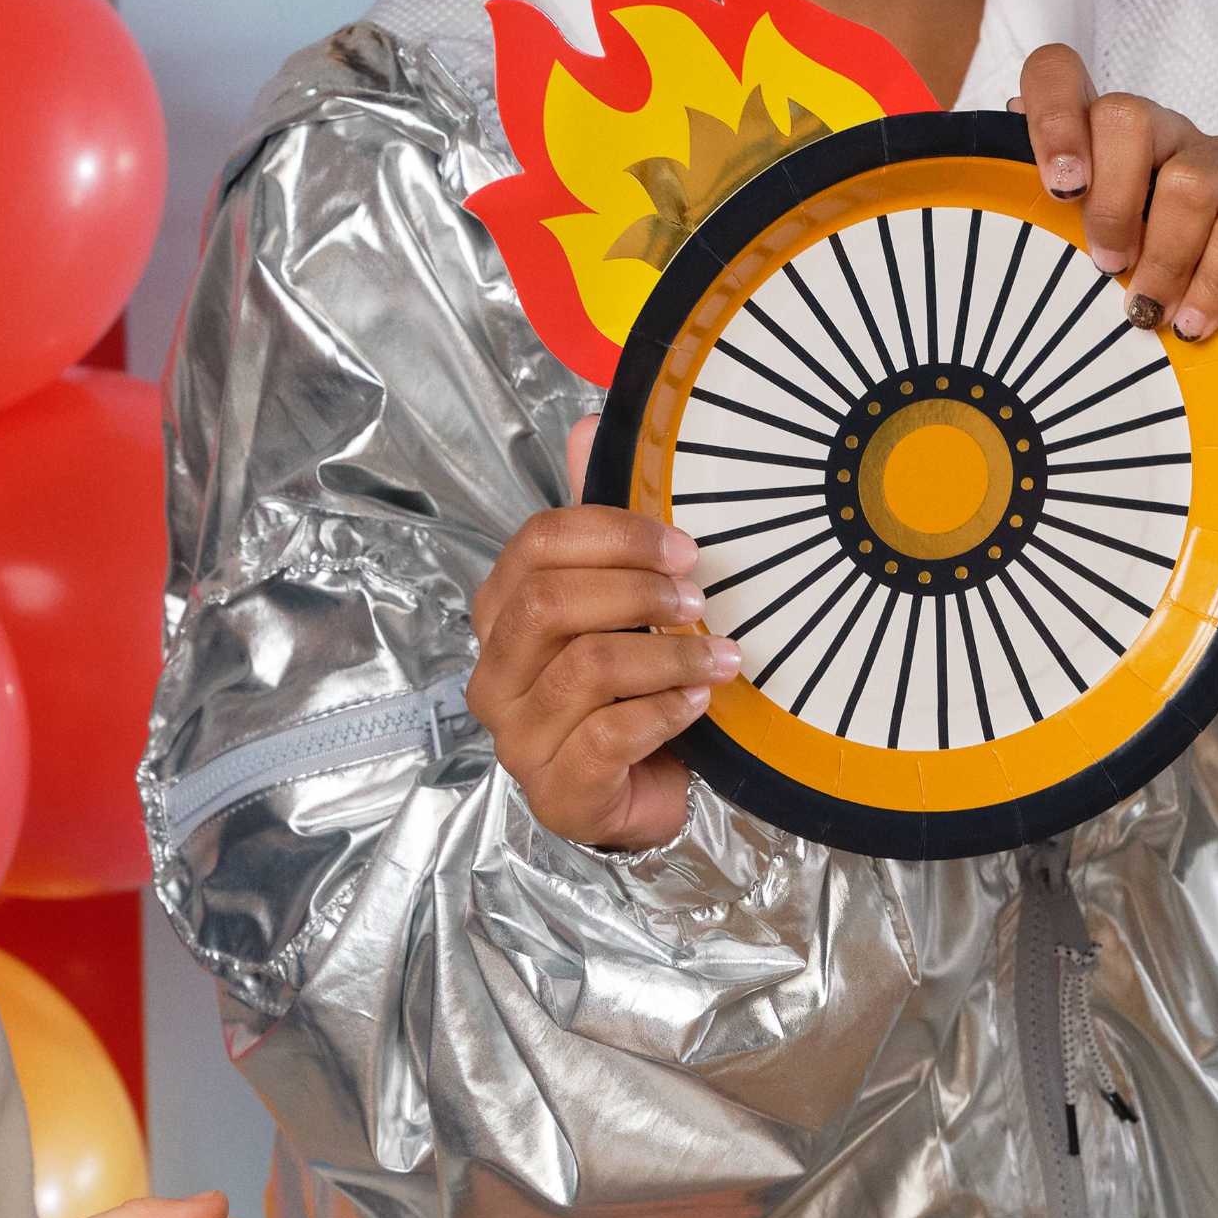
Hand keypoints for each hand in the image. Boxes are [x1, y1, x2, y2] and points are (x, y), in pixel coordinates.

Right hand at [466, 418, 736, 849]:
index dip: (614, 534)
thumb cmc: (631, 691)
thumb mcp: (622, 602)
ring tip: (722, 655)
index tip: (684, 545)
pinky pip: (609, 736)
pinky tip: (701, 701)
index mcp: (503, 614)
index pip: (536, 545)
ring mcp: (519, 738)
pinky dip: (665, 711)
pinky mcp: (558, 791)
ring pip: (586, 668)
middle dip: (638, 590)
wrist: (645, 793)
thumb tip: (586, 425)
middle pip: (548, 601)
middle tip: (699, 597)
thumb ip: (601, 526)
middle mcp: (496, 674)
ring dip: (669, 653)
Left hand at [1017, 42, 1217, 383]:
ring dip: (1163, 259)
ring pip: (1188, 181)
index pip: (1062, 76)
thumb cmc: (1153, 301)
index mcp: (1106, 142)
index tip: (1058, 187)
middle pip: (1130, 118)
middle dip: (1110, 203)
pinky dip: (1209, 287)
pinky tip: (1194, 323)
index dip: (1052, 115)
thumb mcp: (1085, 271)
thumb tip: (997, 212)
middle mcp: (1167, 137)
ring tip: (1149, 312)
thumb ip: (1048, 234)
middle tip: (1106, 265)